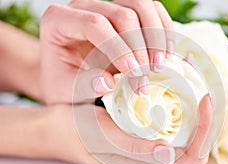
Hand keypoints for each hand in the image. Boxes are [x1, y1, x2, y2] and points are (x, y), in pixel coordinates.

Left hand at [40, 0, 172, 103]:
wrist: (66, 75)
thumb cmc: (63, 81)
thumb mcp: (66, 90)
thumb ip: (83, 85)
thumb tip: (108, 82)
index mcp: (59, 21)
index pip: (94, 24)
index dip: (118, 47)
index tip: (133, 72)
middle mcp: (83, 6)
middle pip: (121, 13)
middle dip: (139, 47)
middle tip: (146, 76)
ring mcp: (105, 5)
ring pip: (140, 5)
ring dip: (155, 35)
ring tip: (159, 64)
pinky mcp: (123, 11)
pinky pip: (151, 10)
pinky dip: (163, 30)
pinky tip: (166, 53)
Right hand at [47, 94, 211, 163]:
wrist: (59, 132)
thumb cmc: (76, 133)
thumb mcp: (101, 136)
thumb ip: (134, 148)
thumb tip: (167, 153)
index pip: (192, 155)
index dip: (205, 127)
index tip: (204, 96)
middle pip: (195, 145)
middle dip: (205, 117)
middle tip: (203, 86)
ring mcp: (150, 157)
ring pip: (187, 137)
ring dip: (196, 113)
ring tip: (195, 86)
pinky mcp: (146, 145)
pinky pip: (174, 130)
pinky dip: (182, 111)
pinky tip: (179, 92)